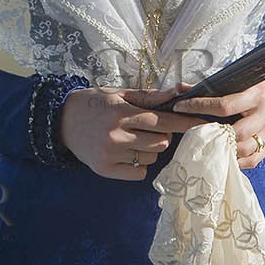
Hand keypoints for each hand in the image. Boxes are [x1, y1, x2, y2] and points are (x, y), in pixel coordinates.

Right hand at [58, 86, 207, 180]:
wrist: (60, 121)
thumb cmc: (93, 104)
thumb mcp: (118, 94)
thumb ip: (148, 96)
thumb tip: (177, 92)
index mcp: (121, 112)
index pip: (162, 121)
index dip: (185, 123)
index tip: (204, 124)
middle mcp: (116, 135)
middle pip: (161, 142)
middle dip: (162, 135)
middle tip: (149, 128)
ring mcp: (110, 154)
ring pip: (151, 157)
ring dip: (150, 149)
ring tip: (133, 139)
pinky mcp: (105, 169)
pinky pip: (139, 173)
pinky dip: (139, 164)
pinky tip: (126, 153)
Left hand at [161, 76, 264, 168]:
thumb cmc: (254, 82)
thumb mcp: (237, 77)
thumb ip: (209, 84)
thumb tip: (180, 89)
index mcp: (256, 94)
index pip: (224, 105)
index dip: (199, 107)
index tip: (180, 107)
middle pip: (236, 132)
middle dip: (212, 134)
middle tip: (193, 133)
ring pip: (245, 149)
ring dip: (224, 150)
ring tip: (207, 146)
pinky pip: (254, 159)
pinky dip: (237, 161)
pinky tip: (224, 156)